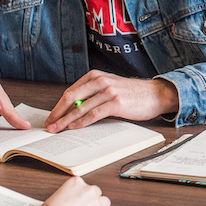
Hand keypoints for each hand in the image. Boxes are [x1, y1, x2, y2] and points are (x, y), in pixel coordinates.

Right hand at [43, 176, 109, 205]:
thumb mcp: (54, 197)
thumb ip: (67, 194)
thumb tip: (69, 200)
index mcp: (76, 182)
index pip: (84, 185)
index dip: (80, 194)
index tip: (77, 201)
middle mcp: (88, 190)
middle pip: (96, 192)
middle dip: (91, 200)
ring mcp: (96, 202)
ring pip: (104, 202)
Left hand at [44, 71, 178, 132]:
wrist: (156, 94)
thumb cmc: (133, 93)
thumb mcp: (110, 87)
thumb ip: (93, 93)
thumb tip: (73, 109)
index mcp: (96, 75)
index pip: (70, 91)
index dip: (58, 106)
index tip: (51, 117)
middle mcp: (101, 80)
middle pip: (71, 98)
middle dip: (57, 113)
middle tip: (49, 125)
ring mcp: (109, 91)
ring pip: (80, 108)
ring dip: (66, 121)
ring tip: (57, 130)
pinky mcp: (116, 102)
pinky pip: (93, 114)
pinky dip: (81, 122)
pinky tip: (74, 128)